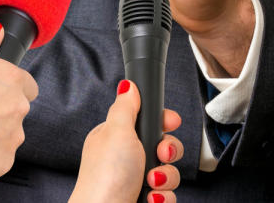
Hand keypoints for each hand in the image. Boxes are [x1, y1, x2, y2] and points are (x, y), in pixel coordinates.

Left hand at [69, 81, 182, 202]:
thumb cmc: (106, 175)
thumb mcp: (117, 131)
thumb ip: (126, 108)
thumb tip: (128, 86)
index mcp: (116, 137)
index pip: (147, 122)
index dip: (163, 122)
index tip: (171, 122)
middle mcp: (127, 157)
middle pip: (165, 146)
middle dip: (168, 152)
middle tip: (159, 154)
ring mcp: (137, 179)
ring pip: (170, 172)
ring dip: (165, 178)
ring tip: (150, 182)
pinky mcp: (146, 198)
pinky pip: (168, 194)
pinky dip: (162, 197)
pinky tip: (150, 198)